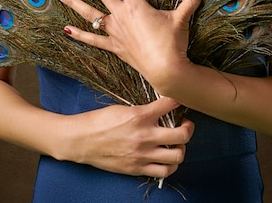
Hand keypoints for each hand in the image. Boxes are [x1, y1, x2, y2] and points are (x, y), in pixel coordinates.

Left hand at [56, 0, 201, 92]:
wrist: (166, 71)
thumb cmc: (173, 43)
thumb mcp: (182, 19)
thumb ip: (190, 0)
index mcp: (136, 5)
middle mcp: (121, 15)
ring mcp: (115, 31)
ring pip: (89, 13)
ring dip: (74, 2)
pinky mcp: (114, 46)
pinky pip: (93, 39)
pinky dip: (79, 34)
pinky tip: (66, 29)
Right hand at [61, 97, 193, 178]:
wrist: (82, 140)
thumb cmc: (100, 121)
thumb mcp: (123, 108)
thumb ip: (144, 110)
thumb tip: (162, 109)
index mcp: (140, 115)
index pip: (170, 104)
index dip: (179, 99)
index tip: (181, 99)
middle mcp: (145, 136)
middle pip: (182, 134)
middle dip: (189, 127)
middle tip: (185, 124)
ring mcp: (142, 154)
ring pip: (177, 156)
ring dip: (181, 148)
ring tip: (176, 143)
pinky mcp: (137, 168)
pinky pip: (164, 171)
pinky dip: (170, 165)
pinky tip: (166, 158)